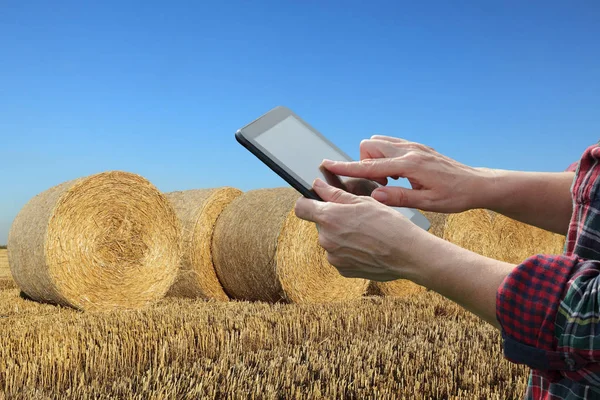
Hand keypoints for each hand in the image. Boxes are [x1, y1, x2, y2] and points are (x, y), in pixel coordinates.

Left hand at [294, 178, 432, 281]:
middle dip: (332, 220)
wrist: (407, 254)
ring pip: (330, 241)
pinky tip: (366, 247)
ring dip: (341, 236)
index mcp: (329, 217)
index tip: (315, 201)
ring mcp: (333, 257)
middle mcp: (326, 239)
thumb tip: (317, 185)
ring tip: (365, 234)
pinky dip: (349, 251)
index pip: (301, 208)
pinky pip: (339, 256)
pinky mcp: (342, 270)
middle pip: (320, 224)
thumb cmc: (388, 224)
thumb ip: (334, 193)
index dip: (307, 202)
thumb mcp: (363, 201)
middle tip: (356, 218)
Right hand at [320, 135, 492, 212]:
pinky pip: (391, 145)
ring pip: (379, 143)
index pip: (370, 165)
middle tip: (380, 184)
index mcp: (409, 165)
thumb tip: (375, 195)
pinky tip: (398, 175)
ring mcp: (414, 146)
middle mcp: (409, 151)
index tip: (327, 165)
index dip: (346, 166)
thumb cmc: (455, 196)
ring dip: (375, 159)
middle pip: (370, 146)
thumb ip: (399, 197)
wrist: (477, 184)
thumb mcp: (427, 203)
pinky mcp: (418, 147)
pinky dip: (386, 157)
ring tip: (389, 181)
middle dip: (364, 162)